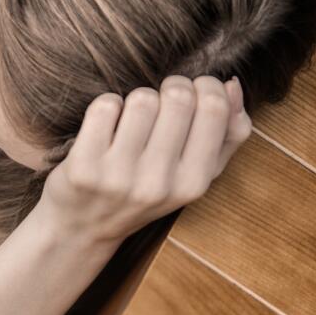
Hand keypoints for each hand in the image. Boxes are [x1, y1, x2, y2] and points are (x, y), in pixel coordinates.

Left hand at [39, 74, 250, 244]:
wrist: (83, 228)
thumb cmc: (144, 191)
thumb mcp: (192, 175)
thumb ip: (226, 135)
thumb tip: (232, 85)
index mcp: (193, 184)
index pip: (214, 108)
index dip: (206, 86)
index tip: (193, 93)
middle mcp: (158, 183)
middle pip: (178, 98)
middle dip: (171, 87)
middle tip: (161, 101)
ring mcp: (118, 176)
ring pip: (142, 99)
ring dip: (137, 98)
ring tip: (133, 119)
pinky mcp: (84, 167)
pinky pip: (105, 107)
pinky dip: (107, 105)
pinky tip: (106, 125)